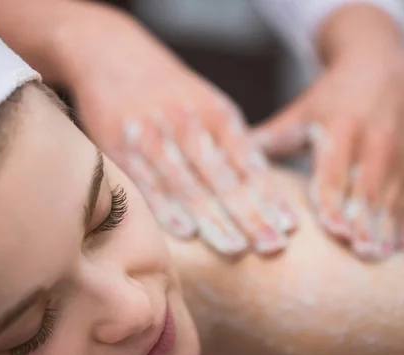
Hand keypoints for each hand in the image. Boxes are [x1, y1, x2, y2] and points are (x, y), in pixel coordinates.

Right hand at [57, 4, 296, 255]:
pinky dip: (167, 208)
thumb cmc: (171, 92)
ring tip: (236, 249)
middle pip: (224, 178)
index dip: (269, 196)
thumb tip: (260, 187)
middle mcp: (189, 123)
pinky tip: (187, 232)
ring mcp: (154, 134)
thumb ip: (230, 141)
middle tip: (272, 246)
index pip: (249, 162)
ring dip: (214, 220)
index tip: (289, 226)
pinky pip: (147, 183)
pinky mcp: (122, 147)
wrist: (115, 57)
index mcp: (217, 113)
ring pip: (189, 185)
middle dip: (251, 215)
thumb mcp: (208, 104)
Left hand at [254, 37, 403, 259]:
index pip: (335, 174)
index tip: (336, 234)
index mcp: (341, 129)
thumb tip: (223, 162)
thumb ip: (268, 140)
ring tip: (379, 259)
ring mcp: (399, 155)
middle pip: (368, 191)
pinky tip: (400, 250)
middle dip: (366, 225)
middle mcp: (374, 142)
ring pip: (393, 200)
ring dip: (387, 231)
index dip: (335, 205)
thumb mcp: (299, 113)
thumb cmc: (330, 99)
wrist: (382, 70)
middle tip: (360, 255)